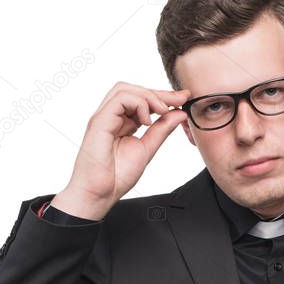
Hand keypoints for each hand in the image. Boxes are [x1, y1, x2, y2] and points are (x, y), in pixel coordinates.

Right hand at [53, 82, 191, 218]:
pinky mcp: (99, 121)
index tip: (183, 99)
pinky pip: (119, 99)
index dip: (163, 97)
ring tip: (162, 111)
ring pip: (125, 89)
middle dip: (159, 92)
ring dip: (148, 96)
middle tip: (180, 99)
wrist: (100, 194)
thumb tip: (179, 114)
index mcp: (122, 123)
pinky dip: (138, 104)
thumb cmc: (117, 176)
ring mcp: (104, 117)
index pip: (142, 101)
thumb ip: (162, 130)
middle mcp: (111, 117)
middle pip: (134, 90)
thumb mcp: (147, 148)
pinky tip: (147, 121)